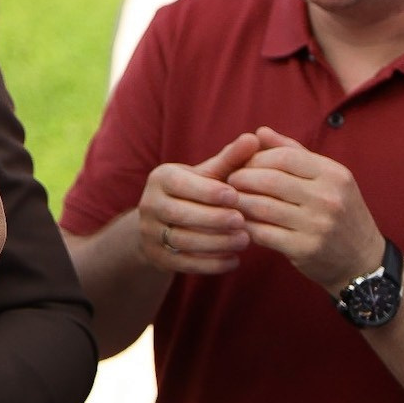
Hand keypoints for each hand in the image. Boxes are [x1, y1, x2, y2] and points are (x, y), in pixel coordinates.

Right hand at [136, 132, 259, 274]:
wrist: (162, 224)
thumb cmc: (194, 193)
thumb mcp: (208, 175)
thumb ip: (231, 159)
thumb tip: (254, 138)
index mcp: (161, 178)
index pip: (181, 184)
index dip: (208, 191)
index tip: (235, 196)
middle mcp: (149, 204)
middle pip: (180, 214)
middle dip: (214, 219)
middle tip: (243, 222)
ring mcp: (150, 233)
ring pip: (182, 240)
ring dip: (216, 243)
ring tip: (244, 241)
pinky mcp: (157, 257)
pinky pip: (184, 263)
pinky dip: (211, 264)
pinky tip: (234, 260)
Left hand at [227, 126, 383, 293]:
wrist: (363, 261)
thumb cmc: (339, 212)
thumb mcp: (327, 178)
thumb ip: (293, 152)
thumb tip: (260, 132)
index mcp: (334, 174)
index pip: (284, 156)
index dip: (256, 158)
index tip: (242, 163)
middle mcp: (328, 198)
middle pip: (270, 179)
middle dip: (242, 178)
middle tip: (229, 181)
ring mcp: (317, 225)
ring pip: (262, 206)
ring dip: (240, 201)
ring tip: (231, 200)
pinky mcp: (305, 249)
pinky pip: (263, 233)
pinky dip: (246, 225)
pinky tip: (240, 222)